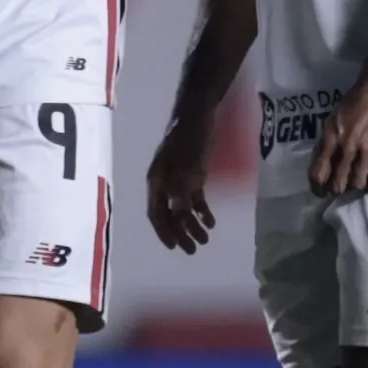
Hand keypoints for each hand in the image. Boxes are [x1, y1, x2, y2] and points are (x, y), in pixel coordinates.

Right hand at [145, 114, 217, 254]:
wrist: (198, 117)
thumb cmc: (187, 141)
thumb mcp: (185, 166)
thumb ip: (180, 190)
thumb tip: (178, 214)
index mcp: (156, 182)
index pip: (156, 213)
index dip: (164, 231)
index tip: (174, 247)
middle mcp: (165, 185)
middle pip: (170, 215)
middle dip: (181, 233)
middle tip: (193, 250)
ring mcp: (180, 181)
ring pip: (184, 209)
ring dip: (193, 225)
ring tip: (205, 239)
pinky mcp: (194, 177)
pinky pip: (196, 199)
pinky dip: (202, 211)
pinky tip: (211, 222)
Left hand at [309, 79, 367, 196]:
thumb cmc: (353, 102)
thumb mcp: (332, 119)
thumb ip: (328, 140)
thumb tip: (323, 160)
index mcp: (330, 139)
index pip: (318, 172)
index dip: (317, 187)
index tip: (319, 191)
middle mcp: (345, 148)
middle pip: (337, 183)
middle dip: (336, 190)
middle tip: (338, 189)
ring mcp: (365, 151)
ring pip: (357, 183)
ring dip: (354, 186)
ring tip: (355, 183)